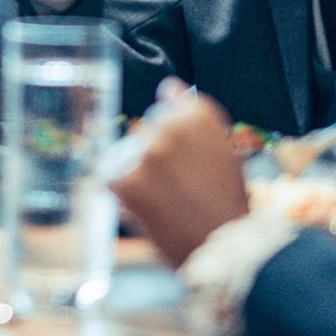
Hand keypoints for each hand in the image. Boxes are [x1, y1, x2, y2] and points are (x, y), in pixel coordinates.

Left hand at [107, 79, 251, 267]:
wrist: (224, 248)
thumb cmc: (225, 201)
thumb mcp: (221, 148)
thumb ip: (190, 115)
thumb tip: (165, 87)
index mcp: (197, 114)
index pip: (166, 102)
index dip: (174, 135)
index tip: (185, 159)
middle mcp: (171, 126)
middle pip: (145, 131)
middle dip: (154, 155)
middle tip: (177, 186)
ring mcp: (147, 152)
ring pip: (125, 153)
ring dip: (136, 172)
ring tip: (163, 199)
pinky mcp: (128, 178)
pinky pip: (110, 177)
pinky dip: (121, 192)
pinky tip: (143, 206)